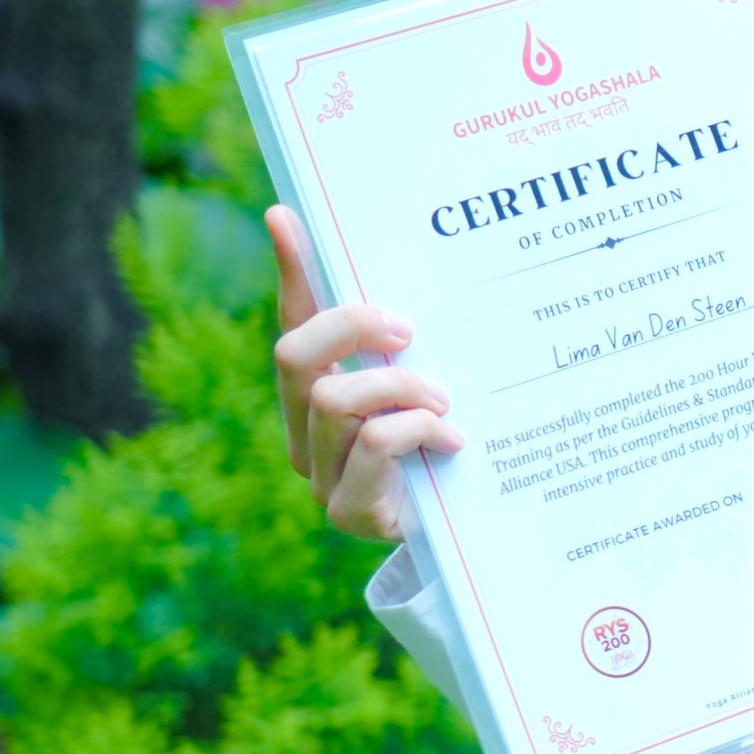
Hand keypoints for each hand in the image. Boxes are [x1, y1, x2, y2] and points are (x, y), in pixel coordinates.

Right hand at [269, 204, 462, 543]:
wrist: (464, 540)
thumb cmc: (445, 453)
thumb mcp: (433, 388)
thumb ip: (410, 343)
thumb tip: (408, 281)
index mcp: (318, 390)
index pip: (295, 319)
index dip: (291, 269)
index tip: (288, 214)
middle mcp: (305, 429)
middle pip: (293, 355)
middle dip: (349, 329)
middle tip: (407, 332)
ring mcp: (319, 472)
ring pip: (332, 401)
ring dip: (398, 389)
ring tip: (444, 400)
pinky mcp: (347, 509)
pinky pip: (373, 445)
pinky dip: (418, 431)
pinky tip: (452, 441)